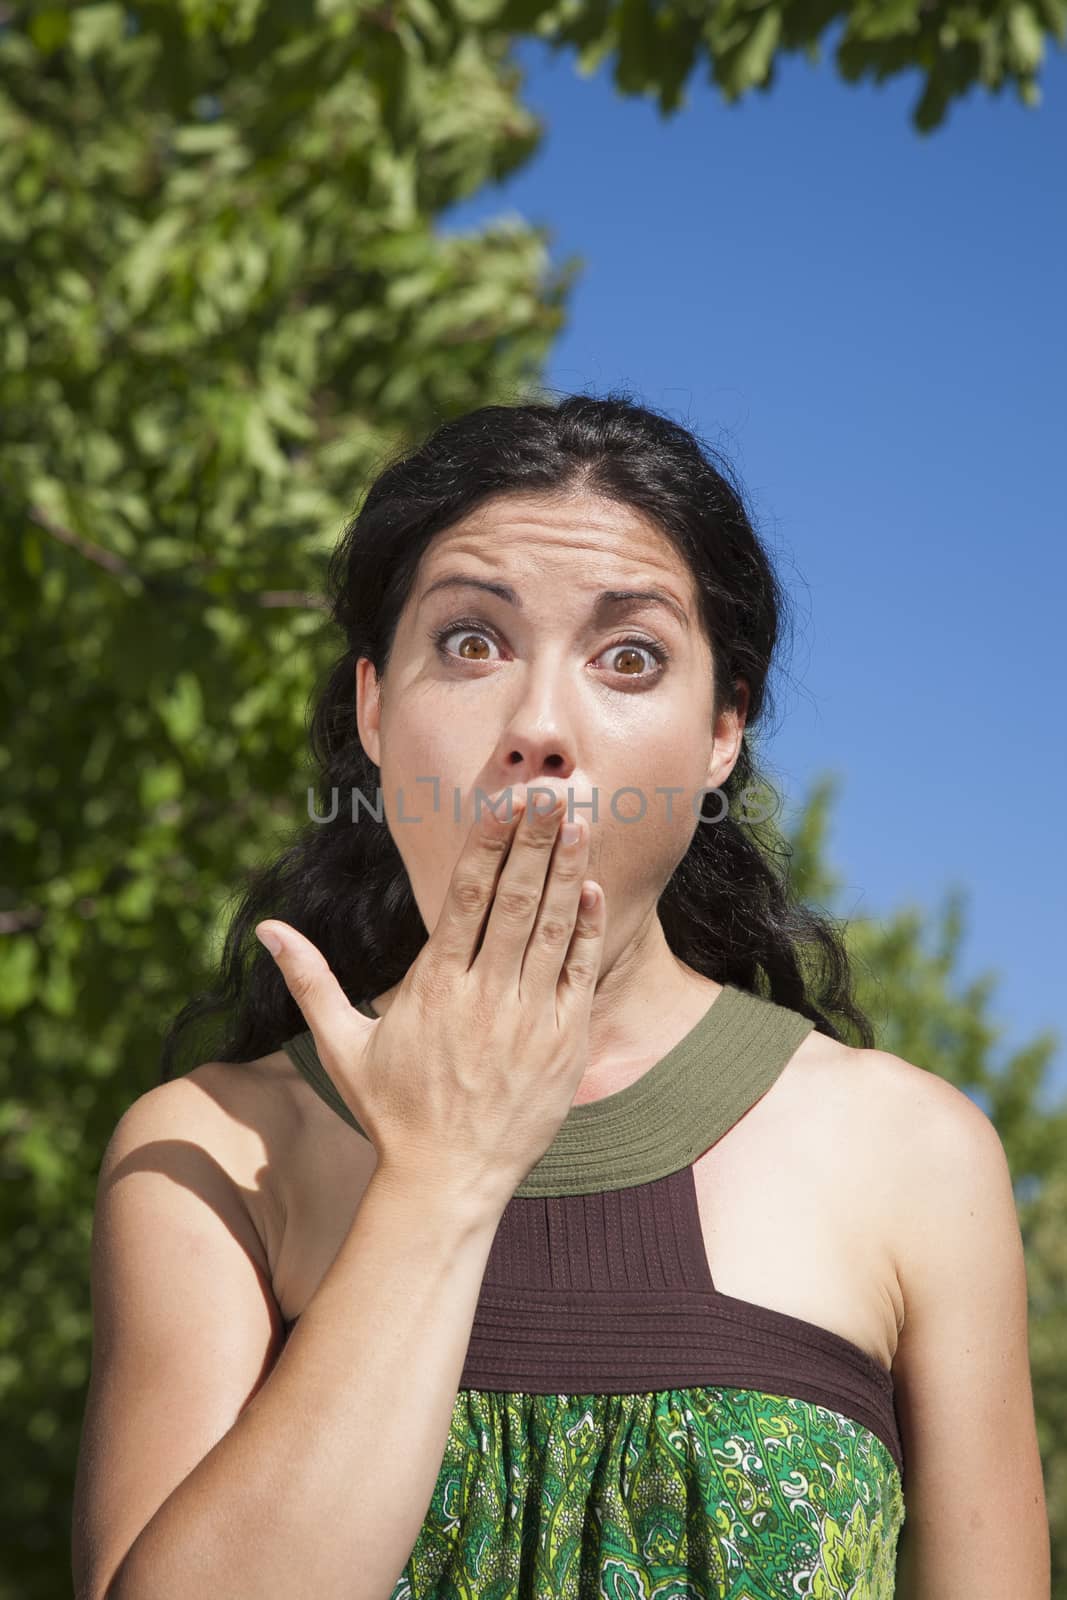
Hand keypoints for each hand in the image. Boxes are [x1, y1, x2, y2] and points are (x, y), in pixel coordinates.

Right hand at [256, 781, 604, 1217]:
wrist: (448, 1183)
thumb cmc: (392, 1113)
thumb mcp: (342, 1045)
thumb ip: (310, 979)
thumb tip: (267, 928)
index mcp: (434, 986)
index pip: (465, 898)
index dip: (489, 845)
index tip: (506, 801)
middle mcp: (484, 995)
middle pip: (514, 900)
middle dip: (535, 839)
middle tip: (552, 788)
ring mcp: (528, 1019)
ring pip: (550, 927)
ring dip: (566, 869)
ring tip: (580, 818)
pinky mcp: (563, 1043)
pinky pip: (578, 973)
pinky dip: (584, 929)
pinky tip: (590, 885)